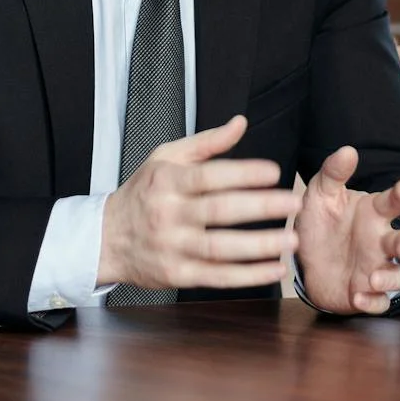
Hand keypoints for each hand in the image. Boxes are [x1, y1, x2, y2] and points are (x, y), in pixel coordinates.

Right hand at [98, 115, 302, 290]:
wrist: (106, 238)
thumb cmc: (143, 194)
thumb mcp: (165, 158)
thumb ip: (206, 143)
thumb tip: (240, 123)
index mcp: (168, 181)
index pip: (210, 175)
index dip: (243, 173)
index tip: (274, 172)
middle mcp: (169, 214)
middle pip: (220, 211)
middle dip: (261, 207)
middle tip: (293, 202)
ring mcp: (173, 247)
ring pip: (221, 248)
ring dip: (260, 245)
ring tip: (290, 239)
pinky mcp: (178, 275)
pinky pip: (218, 277)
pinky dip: (249, 275)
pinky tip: (274, 269)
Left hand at [293, 145, 399, 315]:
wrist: (304, 259)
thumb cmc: (321, 222)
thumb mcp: (320, 195)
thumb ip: (333, 173)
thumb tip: (348, 150)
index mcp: (373, 213)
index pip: (395, 202)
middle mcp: (380, 241)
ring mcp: (376, 267)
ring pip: (399, 275)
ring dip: (390, 277)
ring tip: (372, 278)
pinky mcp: (366, 293)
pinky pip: (379, 302)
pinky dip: (373, 302)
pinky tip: (359, 297)